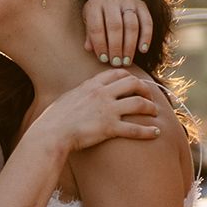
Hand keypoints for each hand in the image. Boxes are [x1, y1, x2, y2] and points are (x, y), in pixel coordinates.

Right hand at [38, 68, 161, 153]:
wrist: (51, 134)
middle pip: (133, 84)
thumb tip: (83, 92)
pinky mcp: (109, 128)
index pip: (118, 73)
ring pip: (139, 103)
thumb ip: (81, 92)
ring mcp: (107, 110)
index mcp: (92, 85)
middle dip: (145, 89)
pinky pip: (135, 129)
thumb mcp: (68, 98)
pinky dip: (148, 131)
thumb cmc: (54, 119)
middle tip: (149, 96)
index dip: (130, 76)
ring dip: (150, 108)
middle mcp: (102, 94)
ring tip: (155, 112)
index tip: (136, 82)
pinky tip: (156, 132)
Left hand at [82, 0, 151, 66]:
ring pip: (131, 25)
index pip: (97, 27)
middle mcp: (111, 0)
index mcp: (94, 5)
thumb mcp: (88, 23)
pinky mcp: (141, 4)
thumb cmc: (97, 16)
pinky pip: (146, 21)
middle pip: (115, 26)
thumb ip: (90, 36)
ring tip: (127, 61)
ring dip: (130, 46)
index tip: (103, 59)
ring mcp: (128, 1)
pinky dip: (146, 37)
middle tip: (116, 63)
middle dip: (116, 47)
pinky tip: (142, 50)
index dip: (100, 45)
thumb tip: (90, 49)